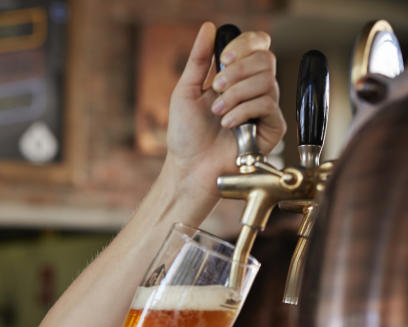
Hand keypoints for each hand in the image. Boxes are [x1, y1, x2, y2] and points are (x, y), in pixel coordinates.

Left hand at [165, 22, 286, 201]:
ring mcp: (265, 107)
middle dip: (236, 71)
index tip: (224, 58)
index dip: (246, 44)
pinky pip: (267, 105)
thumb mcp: (185, 90)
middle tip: (215, 89)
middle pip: (266, 59)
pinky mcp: (273, 127)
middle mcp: (254, 89)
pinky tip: (227, 124)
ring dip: (235, 95)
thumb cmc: (186, 134)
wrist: (190, 167)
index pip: (258, 46)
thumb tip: (209, 27)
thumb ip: (198, 59)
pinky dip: (243, 111)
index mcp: (236, 77)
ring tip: (217, 112)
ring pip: (266, 81)